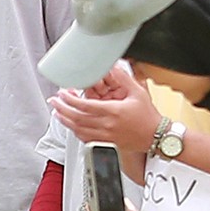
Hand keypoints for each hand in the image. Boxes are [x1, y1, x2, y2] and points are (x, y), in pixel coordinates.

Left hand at [45, 64, 163, 150]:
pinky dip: (75, 131)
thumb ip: (124, 78)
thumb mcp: (138, 92)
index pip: (85, 106)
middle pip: (77, 119)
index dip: (70, 100)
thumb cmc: (148, 116)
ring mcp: (105, 136)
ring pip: (78, 130)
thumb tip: (112, 67)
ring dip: (65, 121)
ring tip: (57, 113)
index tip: (62, 94)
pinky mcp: (106, 143)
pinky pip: (85, 139)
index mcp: (113, 112)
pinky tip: (71, 125)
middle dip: (62, 109)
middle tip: (54, 102)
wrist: (156, 136)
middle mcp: (107, 126)